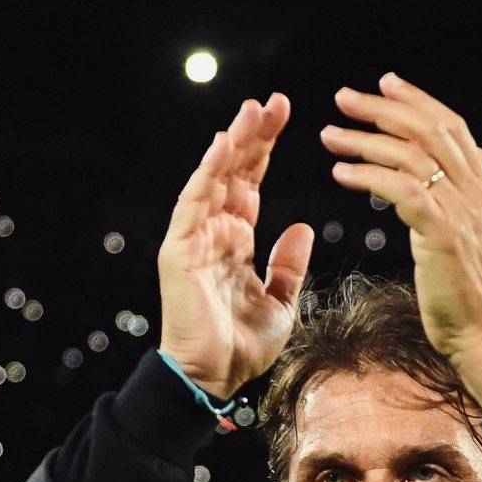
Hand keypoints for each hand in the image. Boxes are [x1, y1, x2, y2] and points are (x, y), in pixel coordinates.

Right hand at [157, 93, 314, 397]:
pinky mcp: (180, 251)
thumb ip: (289, 265)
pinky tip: (224, 146)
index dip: (265, 149)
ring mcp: (194, 239)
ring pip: (214, 179)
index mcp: (236, 241)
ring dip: (233, 144)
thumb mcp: (282, 302)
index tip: (285, 116)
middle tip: (274, 101)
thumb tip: (302, 227)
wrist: (215, 379)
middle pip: (234, 173)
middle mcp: (213, 233)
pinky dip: (208, 174)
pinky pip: (194, 204)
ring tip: (253, 111)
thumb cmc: (243, 347)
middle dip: (253, 136)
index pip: (250, 183)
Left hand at [319, 72, 481, 386]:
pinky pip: (400, 190)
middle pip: (428, 130)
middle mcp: (475, 191)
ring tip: (330, 135)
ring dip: (364, 140)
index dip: (417, 101)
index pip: (450, 127)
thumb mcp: (471, 234)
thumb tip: (476, 160)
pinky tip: (341, 174)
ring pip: (409, 155)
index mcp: (480, 189)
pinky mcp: (441, 232)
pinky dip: (368, 176)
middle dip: (383, 109)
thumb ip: (468, 196)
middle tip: (344, 98)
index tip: (385, 83)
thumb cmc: (471, 295)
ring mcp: (460, 210)